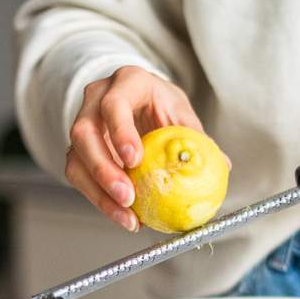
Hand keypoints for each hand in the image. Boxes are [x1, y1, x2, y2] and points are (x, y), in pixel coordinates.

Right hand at [67, 66, 205, 231]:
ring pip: (76, 157)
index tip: (135, 160)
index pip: (113, 104)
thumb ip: (198, 138)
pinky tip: (123, 216)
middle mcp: (96, 98)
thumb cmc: (164, 106)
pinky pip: (79, 175)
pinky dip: (99, 199)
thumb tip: (223, 166)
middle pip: (85, 133)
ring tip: (127, 216)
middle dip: (104, 169)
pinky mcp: (78, 148)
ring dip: (99, 191)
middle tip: (128, 196)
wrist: (144, 100)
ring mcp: (83, 122)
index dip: (120, 132)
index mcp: (127, 83)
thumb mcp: (183, 114)